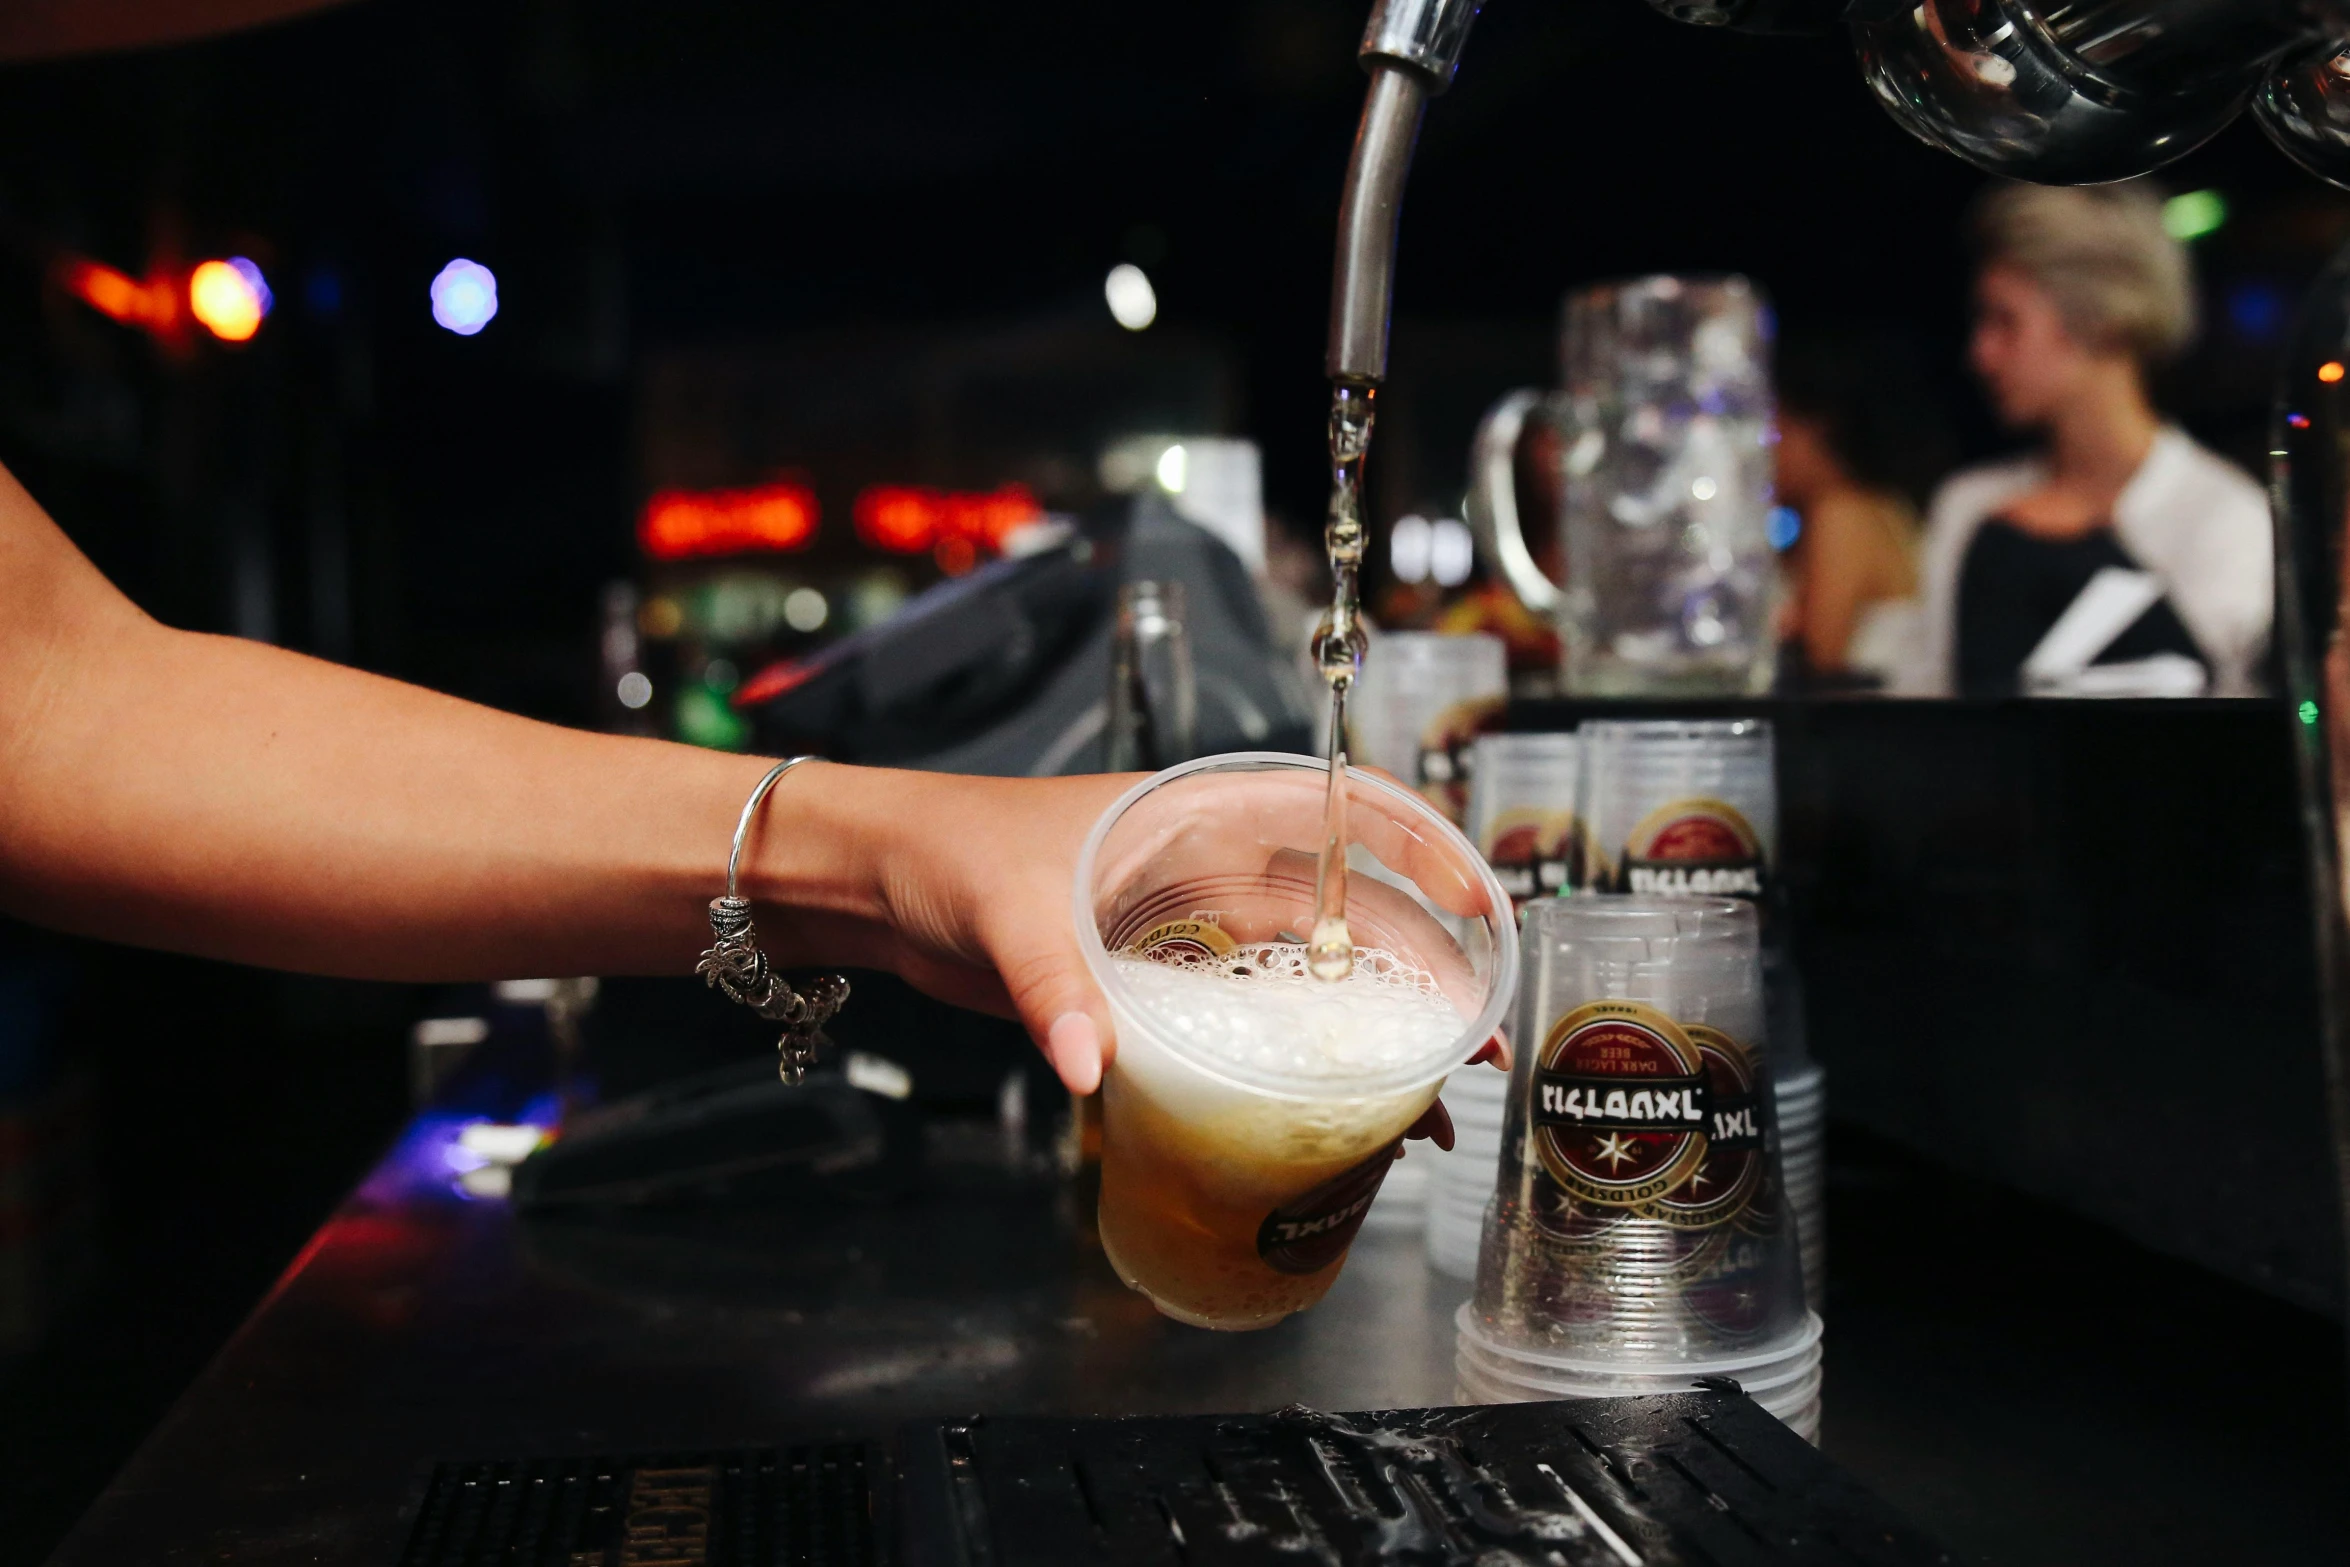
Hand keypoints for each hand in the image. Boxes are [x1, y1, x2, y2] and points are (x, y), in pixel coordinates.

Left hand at [756, 764, 1510, 1108]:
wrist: (880, 880)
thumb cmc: (949, 851)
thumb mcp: (1010, 911)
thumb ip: (1056, 988)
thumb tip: (1094, 1068)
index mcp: (1202, 815)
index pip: (1346, 815)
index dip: (1429, 854)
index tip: (1483, 912)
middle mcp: (1214, 868)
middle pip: (1349, 916)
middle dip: (1424, 977)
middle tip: (1472, 1051)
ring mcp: (1192, 928)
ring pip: (1311, 977)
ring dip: (1371, 1034)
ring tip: (1423, 1107)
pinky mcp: (1159, 982)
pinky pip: (1251, 1021)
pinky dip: (1294, 1064)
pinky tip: (1328, 1117)